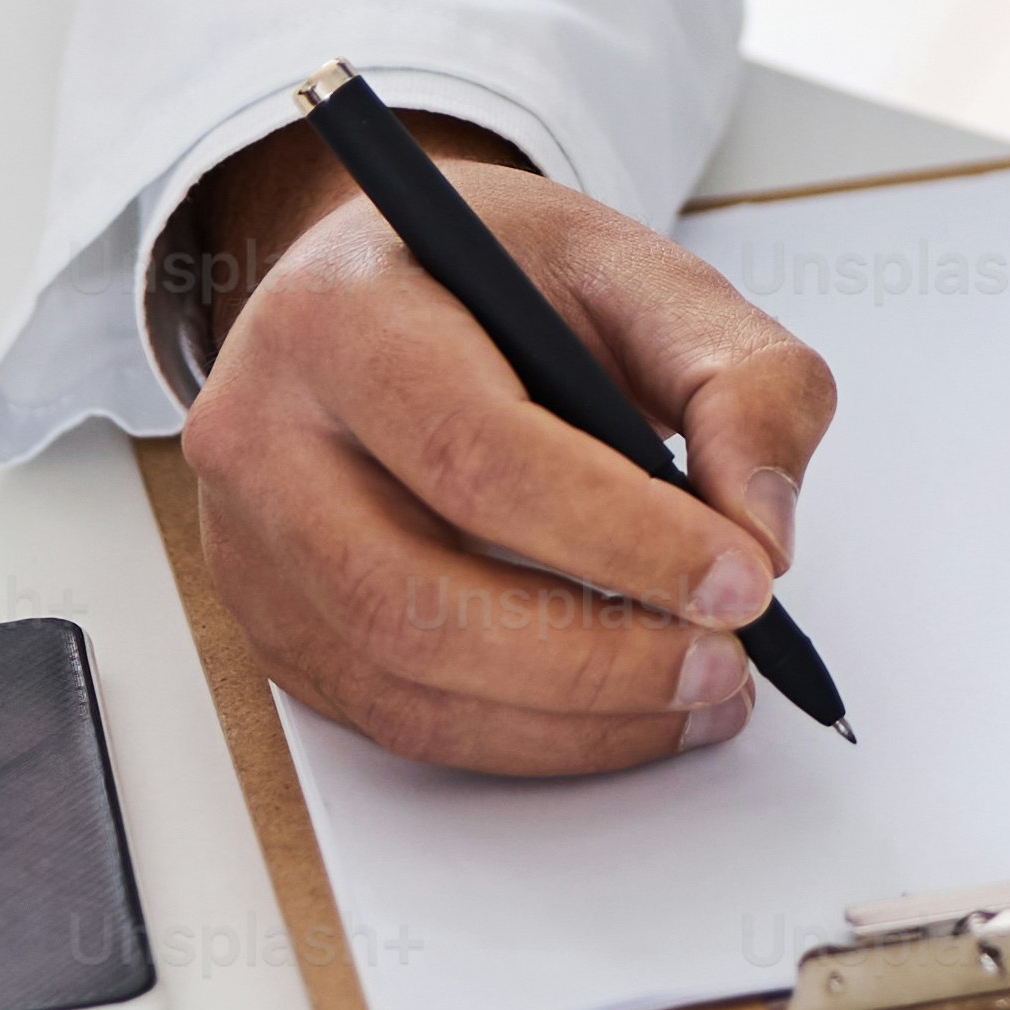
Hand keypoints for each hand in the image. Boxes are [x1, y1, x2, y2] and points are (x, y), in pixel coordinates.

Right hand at [163, 123, 836, 774]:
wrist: (393, 281)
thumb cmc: (507, 274)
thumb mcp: (641, 271)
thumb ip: (738, 377)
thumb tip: (764, 533)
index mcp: (340, 311)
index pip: (473, 450)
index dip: (616, 534)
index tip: (741, 581)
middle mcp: (258, 429)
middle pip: (411, 593)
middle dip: (593, 655)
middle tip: (724, 660)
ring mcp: (245, 538)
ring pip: (397, 678)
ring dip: (565, 719)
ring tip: (694, 695)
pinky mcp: (269, 619)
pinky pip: (390, 717)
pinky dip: (520, 738)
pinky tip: (619, 713)